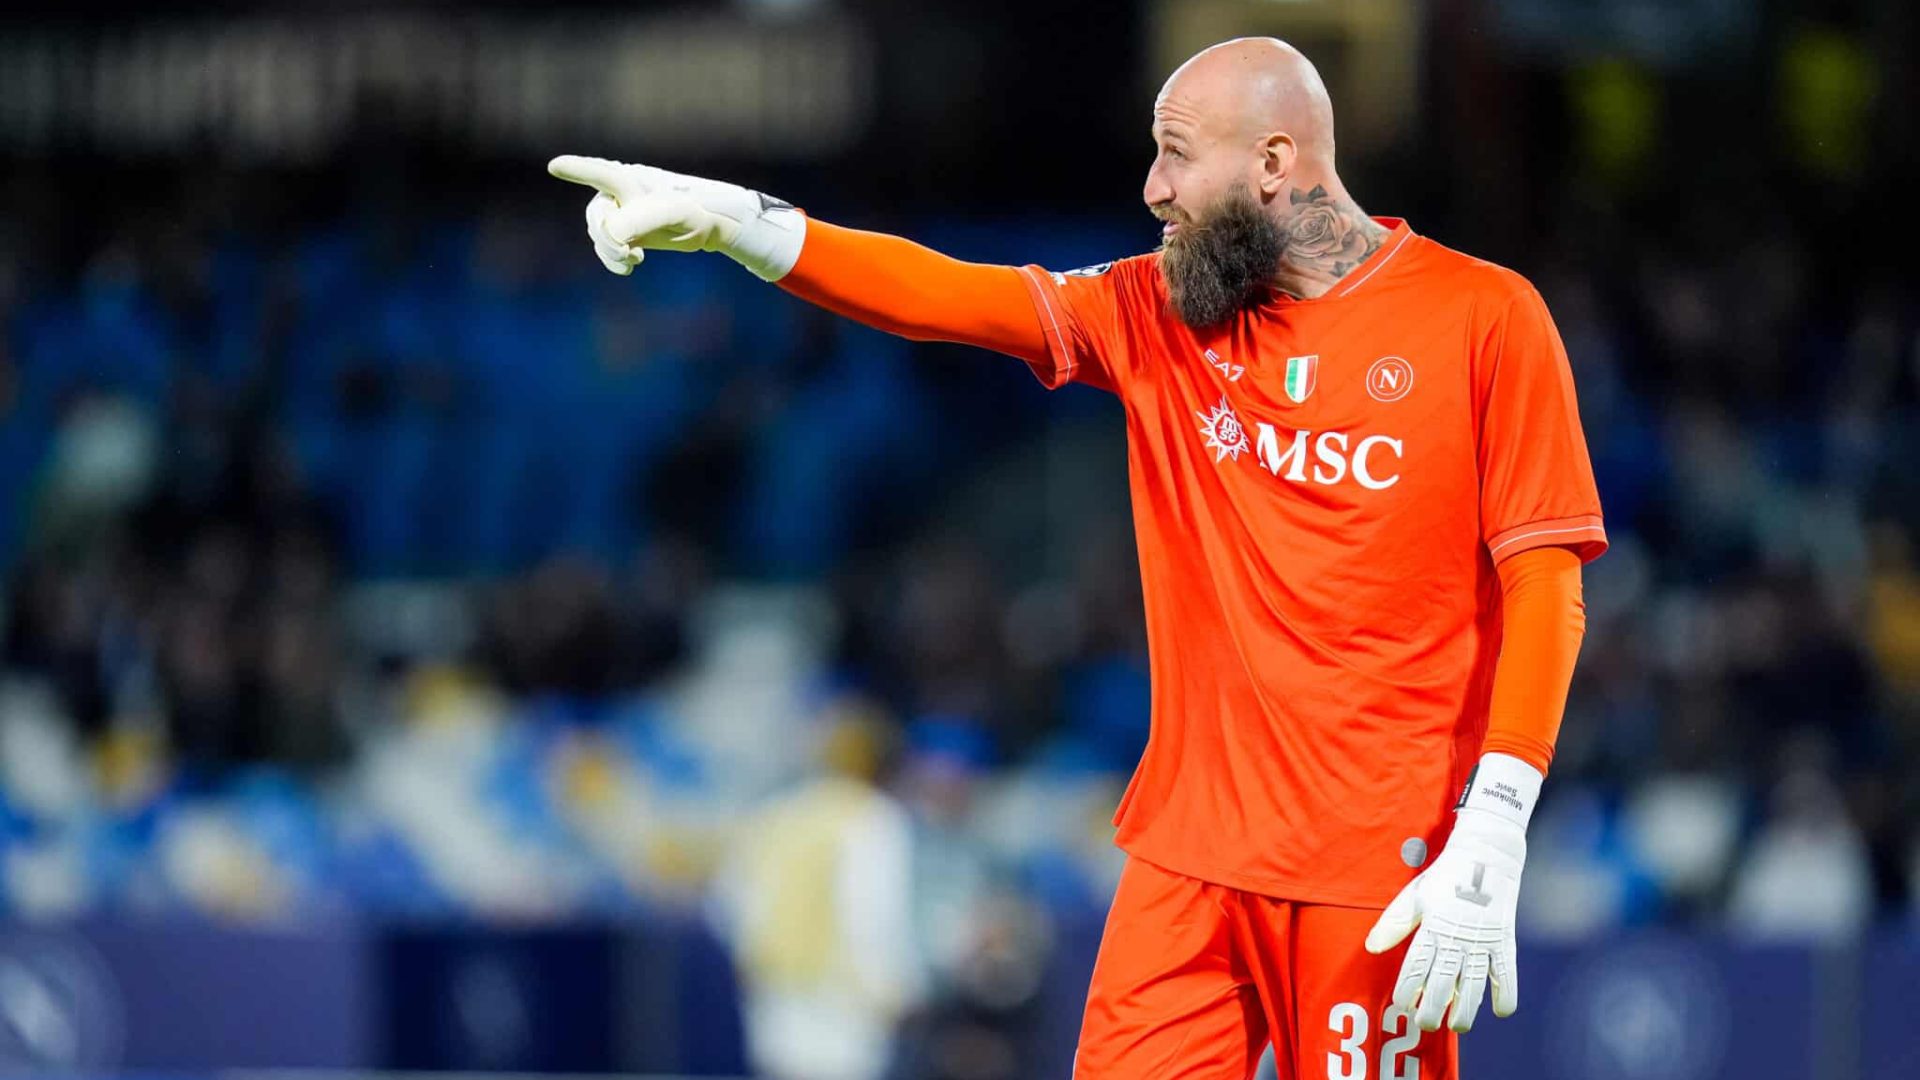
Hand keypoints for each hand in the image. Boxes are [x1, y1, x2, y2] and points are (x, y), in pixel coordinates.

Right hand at [547, 155, 804, 280]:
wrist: (710, 225)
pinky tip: (631, 265)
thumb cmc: (693, 211)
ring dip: (611, 251)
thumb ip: (635, 220)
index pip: (598, 173)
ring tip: (634, 259)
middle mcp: (619, 193)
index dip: (576, 170)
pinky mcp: (627, 232)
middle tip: (629, 253)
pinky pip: (608, 248)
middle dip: (607, 238)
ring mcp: (621, 213)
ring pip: (599, 235)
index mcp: (629, 180)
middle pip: (596, 217)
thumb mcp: (669, 213)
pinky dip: (615, 259)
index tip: (554, 166)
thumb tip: (612, 233)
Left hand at [1364, 753, 1539, 1032]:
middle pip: (1443, 983)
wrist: (1486, 856)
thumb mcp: (1415, 896)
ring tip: (1457, 1026)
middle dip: (1432, 1008)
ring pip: (1474, 985)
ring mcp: (1483, 941)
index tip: (1402, 1004)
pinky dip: (1505, 995)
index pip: (1415, 967)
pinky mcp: (1505, 940)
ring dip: (1466, 1010)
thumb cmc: (1445, 877)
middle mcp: (1457, 937)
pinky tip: (1500, 1012)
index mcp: (1432, 927)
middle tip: (1425, 1023)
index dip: (1407, 990)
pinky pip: (1507, 974)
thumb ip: (1394, 923)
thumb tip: (1372, 948)